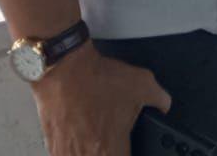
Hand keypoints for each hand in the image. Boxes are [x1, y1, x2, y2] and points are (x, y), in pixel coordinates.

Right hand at [31, 44, 170, 154]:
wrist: (65, 69)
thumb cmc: (98, 79)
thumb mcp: (143, 84)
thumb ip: (160, 100)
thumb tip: (165, 106)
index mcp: (110, 148)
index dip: (130, 155)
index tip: (129, 148)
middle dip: (110, 153)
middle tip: (113, 144)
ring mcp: (66, 153)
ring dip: (91, 152)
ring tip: (98, 142)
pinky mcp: (52, 145)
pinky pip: (64, 155)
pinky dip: (75, 151)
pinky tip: (81, 141)